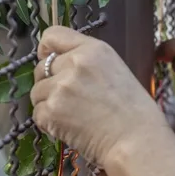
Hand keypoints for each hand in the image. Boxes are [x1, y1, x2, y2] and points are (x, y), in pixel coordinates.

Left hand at [32, 27, 168, 167]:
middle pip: (41, 67)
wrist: (137, 140)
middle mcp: (74, 63)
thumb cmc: (134, 110)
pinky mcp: (51, 111)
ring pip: (37, 92)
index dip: (47, 50)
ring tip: (73, 116)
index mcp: (93, 49)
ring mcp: (60, 87)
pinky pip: (37, 114)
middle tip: (70, 99)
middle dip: (50, 83)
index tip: (48, 60)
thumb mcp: (115, 69)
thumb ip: (87, 61)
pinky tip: (69, 127)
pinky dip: (48, 123)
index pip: (52, 35)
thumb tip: (59, 64)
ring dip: (48, 104)